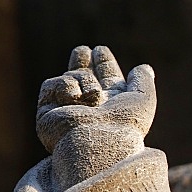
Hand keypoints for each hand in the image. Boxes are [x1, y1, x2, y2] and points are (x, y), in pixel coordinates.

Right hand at [36, 46, 155, 153]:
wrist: (100, 141)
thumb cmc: (125, 123)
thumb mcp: (143, 99)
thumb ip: (143, 81)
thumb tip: (144, 68)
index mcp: (113, 104)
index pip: (106, 79)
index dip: (104, 64)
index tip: (100, 50)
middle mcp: (90, 108)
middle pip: (82, 78)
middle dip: (81, 63)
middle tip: (82, 51)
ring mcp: (68, 111)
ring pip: (70, 77)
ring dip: (83, 79)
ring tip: (93, 95)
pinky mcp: (48, 114)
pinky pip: (52, 85)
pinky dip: (65, 86)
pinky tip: (74, 97)